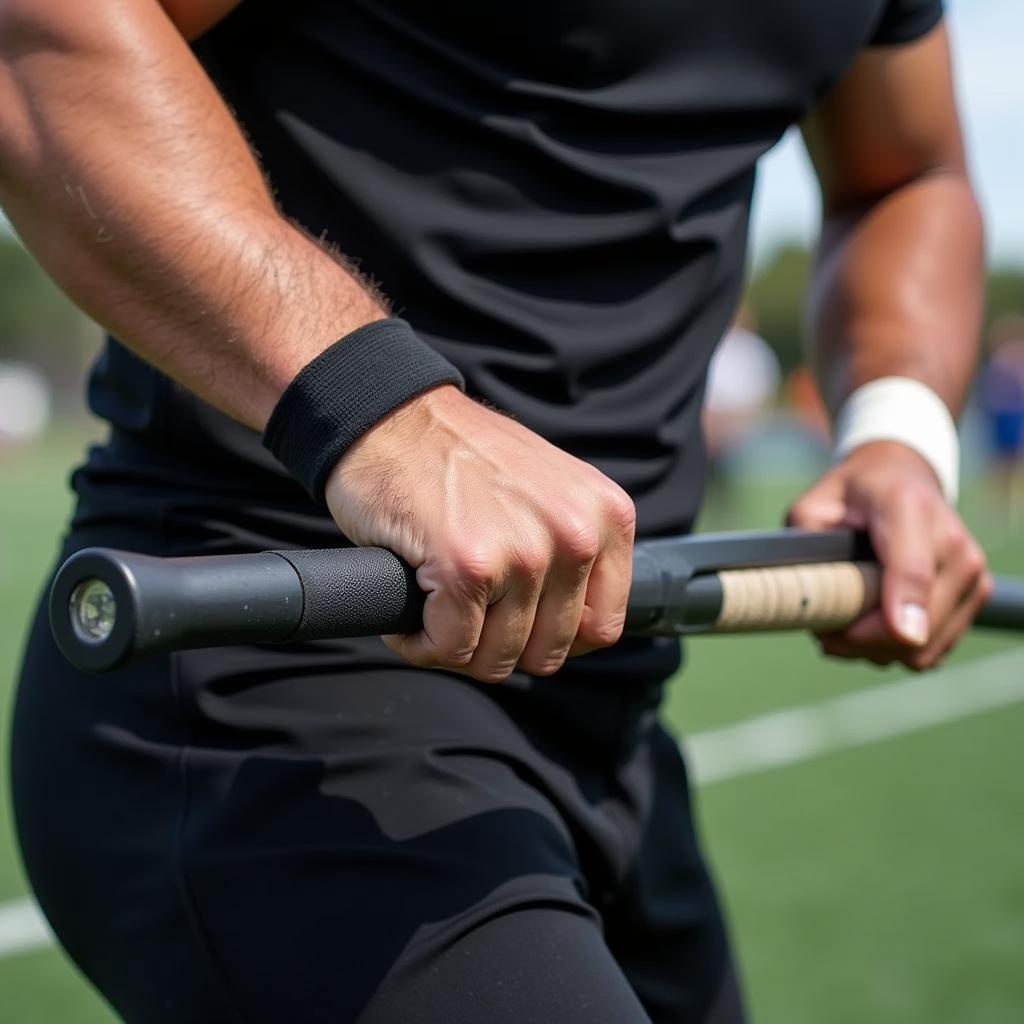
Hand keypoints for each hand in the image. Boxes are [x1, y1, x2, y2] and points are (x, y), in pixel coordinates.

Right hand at [324, 385, 635, 681]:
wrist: (389, 414)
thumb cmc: (459, 457)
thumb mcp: (548, 489)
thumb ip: (571, 548)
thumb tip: (573, 632)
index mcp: (604, 515)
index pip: (601, 627)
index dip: (551, 639)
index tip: (514, 623)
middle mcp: (575, 535)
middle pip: (546, 652)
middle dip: (497, 646)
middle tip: (463, 612)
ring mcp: (524, 553)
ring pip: (496, 659)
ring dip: (455, 645)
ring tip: (435, 603)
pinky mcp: (468, 566)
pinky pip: (449, 648)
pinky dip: (419, 642)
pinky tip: (411, 610)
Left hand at [787, 441, 991, 670]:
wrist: (902, 477)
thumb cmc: (852, 494)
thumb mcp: (815, 504)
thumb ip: (807, 541)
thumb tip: (815, 593)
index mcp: (908, 508)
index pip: (911, 569)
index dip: (901, 607)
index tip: (888, 633)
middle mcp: (954, 543)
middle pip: (918, 624)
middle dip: (860, 641)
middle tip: (822, 631)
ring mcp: (972, 573)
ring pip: (923, 647)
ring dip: (876, 650)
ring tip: (843, 625)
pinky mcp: (975, 597)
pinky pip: (932, 650)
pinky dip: (897, 650)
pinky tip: (871, 627)